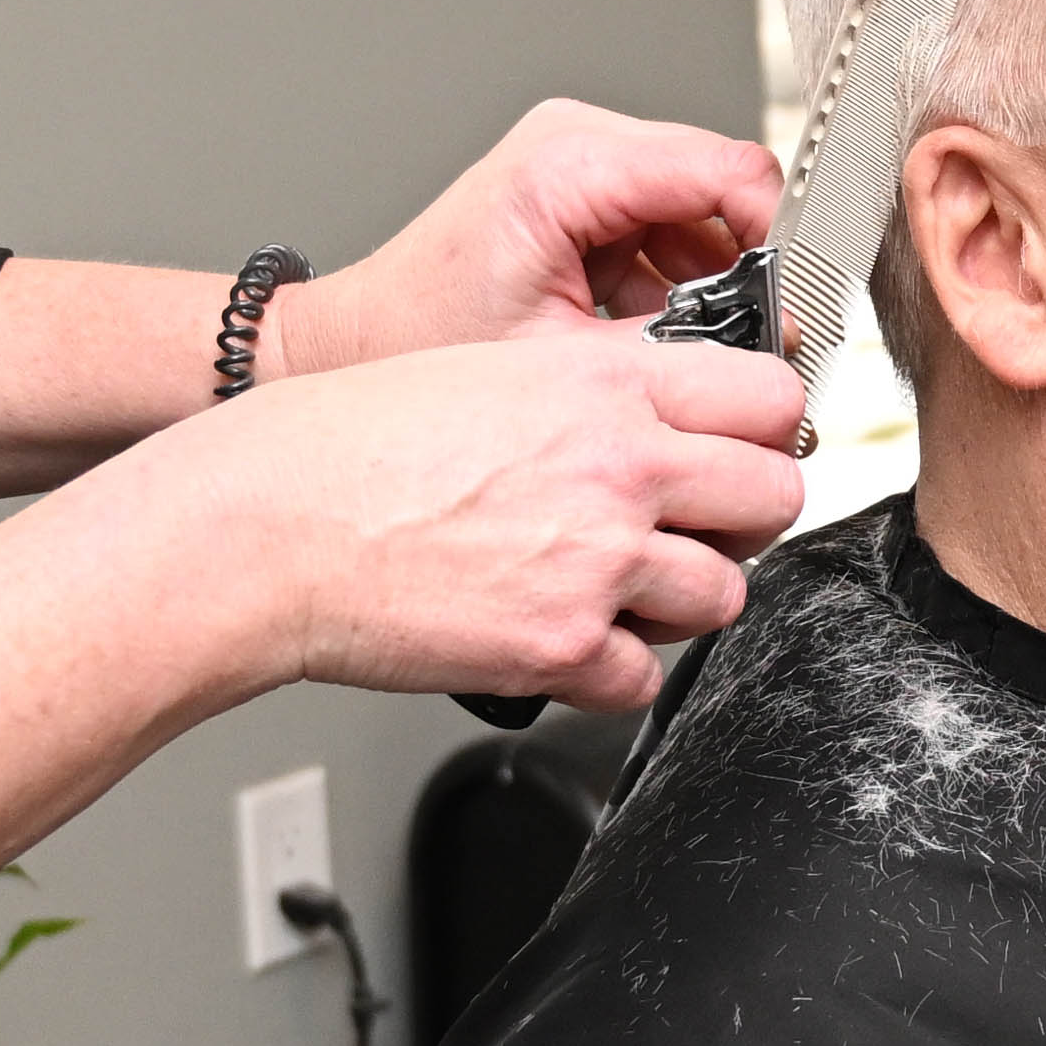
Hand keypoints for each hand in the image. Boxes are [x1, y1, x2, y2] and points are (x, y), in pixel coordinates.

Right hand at [119, 327, 813, 716]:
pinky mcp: (564, 646)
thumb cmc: (349, 447)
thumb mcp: (490, 369)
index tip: (743, 447)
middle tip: (697, 526)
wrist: (271, 524)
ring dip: (680, 598)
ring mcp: (599, 560)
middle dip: (743, 516)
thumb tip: (663, 420)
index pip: (766, 395)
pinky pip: (645, 677)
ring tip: (613, 587)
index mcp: (603, 383)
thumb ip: (593, 393)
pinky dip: (612, 670)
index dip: (763, 428)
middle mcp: (618, 466)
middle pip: (774, 494)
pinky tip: (563, 638)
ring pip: (725, 593)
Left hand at [291, 99, 782, 363]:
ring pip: (704, 209)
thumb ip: (675, 348)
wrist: (354, 342)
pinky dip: (679, 281)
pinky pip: (669, 225)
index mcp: (572, 162)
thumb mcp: (565, 361)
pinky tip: (654, 333)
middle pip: (723, 185)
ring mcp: (583, 160)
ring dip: (714, 280)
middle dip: (747, 268)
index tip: (791, 312)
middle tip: (751, 347)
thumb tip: (767, 356)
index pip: (729, 168)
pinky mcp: (584, 190)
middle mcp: (580, 141)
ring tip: (691, 348)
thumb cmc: (424, 346)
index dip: (779, 240)